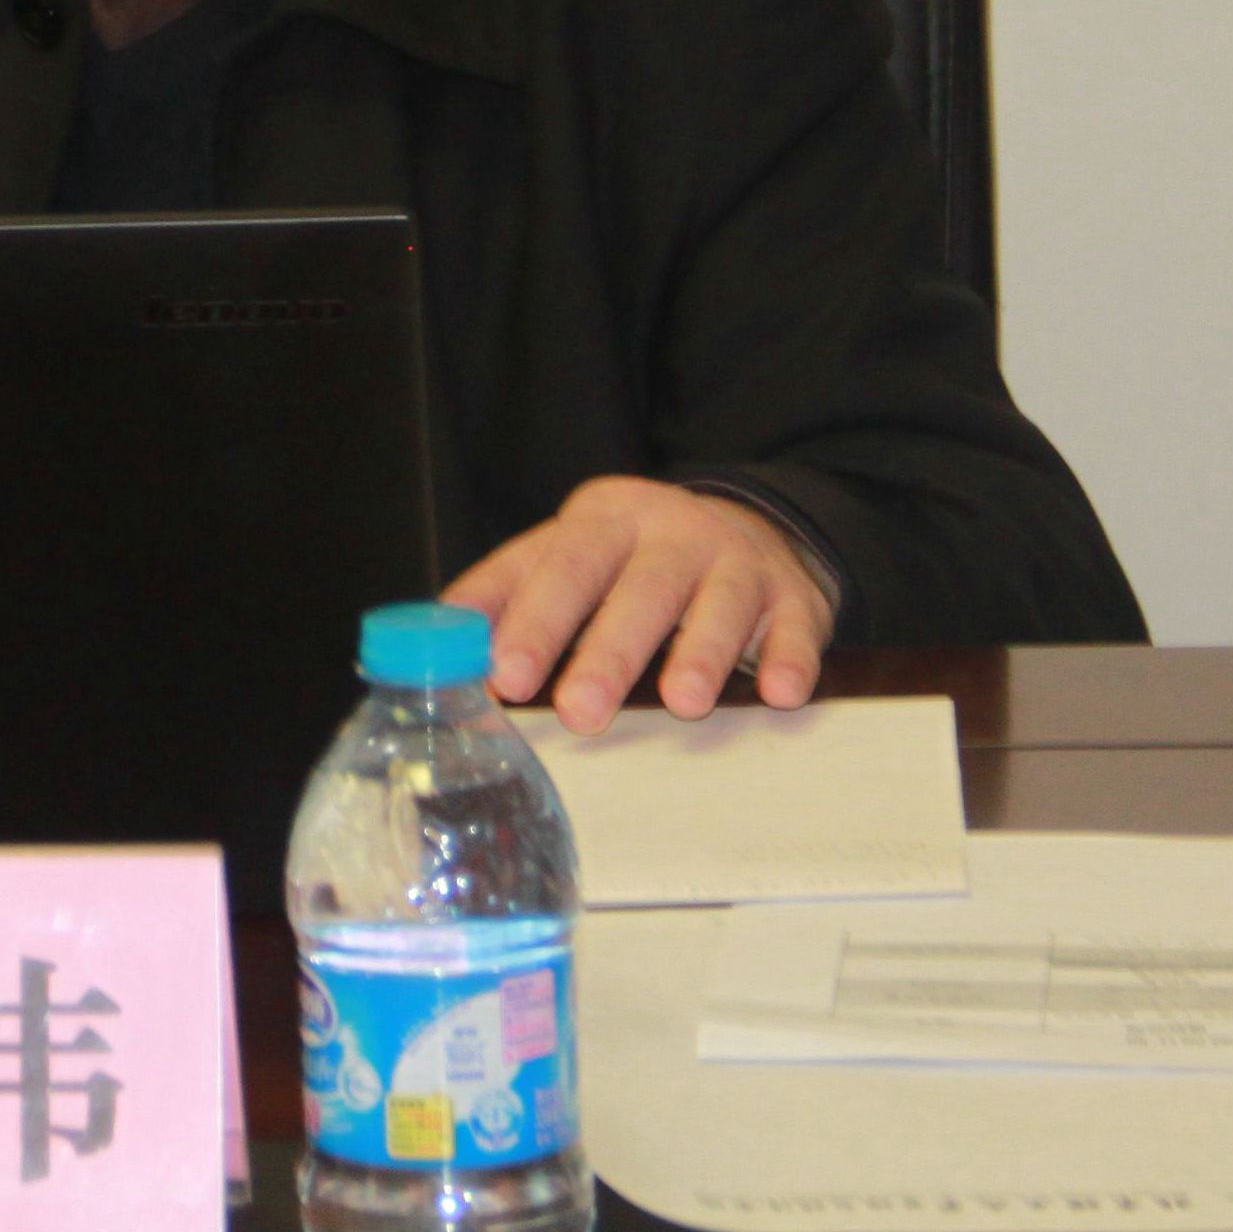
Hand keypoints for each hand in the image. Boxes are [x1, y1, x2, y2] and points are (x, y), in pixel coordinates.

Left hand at [444, 477, 833, 729]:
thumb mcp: (564, 554)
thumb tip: (436, 633)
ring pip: (718, 603)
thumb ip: (504, 591)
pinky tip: (783, 692)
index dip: (535, 622)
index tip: (506, 677)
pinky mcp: (791, 594)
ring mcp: (736, 559)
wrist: (740, 526)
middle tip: (580, 711)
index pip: (563, 566)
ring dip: (702, 652)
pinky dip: (792, 656)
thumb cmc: (628, 558)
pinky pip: (796, 624)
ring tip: (682, 704)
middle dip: (609, 651)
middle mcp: (671, 532)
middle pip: (639, 588)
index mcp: (603, 520)